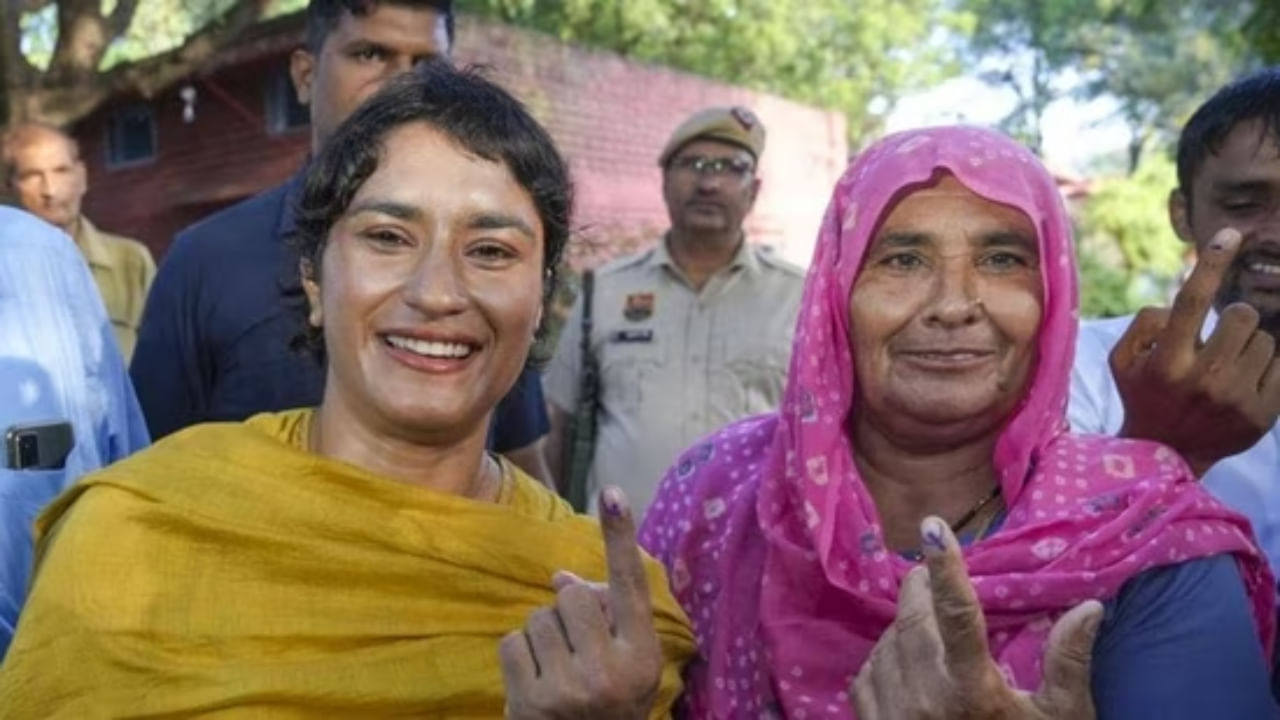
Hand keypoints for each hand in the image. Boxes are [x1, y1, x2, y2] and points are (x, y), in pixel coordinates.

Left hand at [500, 487, 662, 719]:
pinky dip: (519, 655)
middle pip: (572, 597)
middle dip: (568, 612)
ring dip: (542, 635)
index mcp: (641, 655)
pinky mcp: (530, 702)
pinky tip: (536, 680)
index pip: (629, 585)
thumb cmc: (611, 701)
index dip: (620, 536)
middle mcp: (609, 671)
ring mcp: (568, 689)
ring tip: (557, 667)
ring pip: (538, 617)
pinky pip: (512, 642)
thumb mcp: (628, 662)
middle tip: (576, 645)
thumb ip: (607, 616)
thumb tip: (559, 578)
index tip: (611, 492)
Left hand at [853, 518, 1102, 719]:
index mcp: (973, 691)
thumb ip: (1070, 663)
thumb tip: (1089, 607)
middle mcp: (926, 698)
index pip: (959, 614)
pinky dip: (883, 659)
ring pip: (887, 643)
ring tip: (929, 629)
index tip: (934, 527)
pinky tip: (905, 663)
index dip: (947, 566)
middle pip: (912, 618)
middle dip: (919, 587)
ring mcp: (894, 715)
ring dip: (904, 626)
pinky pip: (867, 674)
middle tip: (928, 570)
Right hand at [1109, 227, 1279, 474]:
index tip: (1231, 235)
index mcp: (1165, 362)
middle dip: (1233, 320)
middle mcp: (1203, 379)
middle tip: (1218, 339)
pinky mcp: (1263, 414)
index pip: (1192, 300)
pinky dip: (1266, 366)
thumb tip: (1181, 304)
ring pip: (1265, 340)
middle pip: (1242, 316)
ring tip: (1228, 367)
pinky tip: (1246, 380)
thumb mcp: (1122, 360)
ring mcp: (1236, 398)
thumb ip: (1146, 323)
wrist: (1166, 455)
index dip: (1213, 262)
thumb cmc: (1143, 395)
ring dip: (1249, 345)